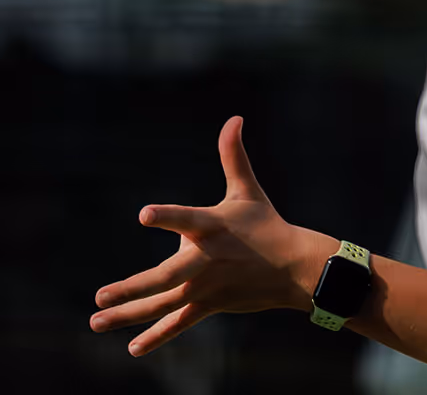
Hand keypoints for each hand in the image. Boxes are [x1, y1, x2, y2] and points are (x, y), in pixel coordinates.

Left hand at [90, 116, 332, 355]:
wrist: (292, 266)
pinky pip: (179, 322)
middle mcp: (206, 259)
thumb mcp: (247, 189)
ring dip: (129, 314)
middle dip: (134, 287)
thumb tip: (234, 117)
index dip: (167, 216)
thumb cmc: (266, 223)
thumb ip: (233, 156)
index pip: (186, 218)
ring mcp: (206, 286)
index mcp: (213, 226)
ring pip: (163, 303)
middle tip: (101, 294)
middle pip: (166, 276)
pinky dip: (157, 335)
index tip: (143, 213)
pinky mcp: (209, 305)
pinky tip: (132, 347)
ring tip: (95, 320)